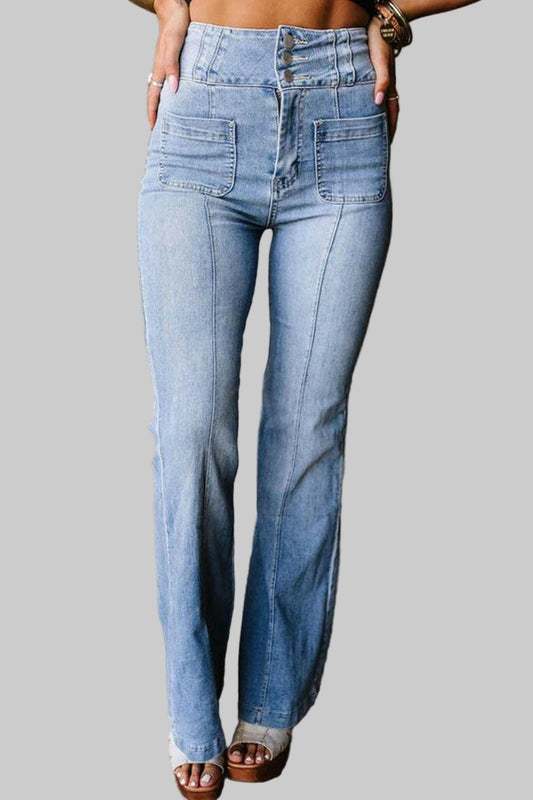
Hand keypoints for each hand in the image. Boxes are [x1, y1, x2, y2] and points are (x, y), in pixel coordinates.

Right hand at [148, 0, 189, 128]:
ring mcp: (168, 64)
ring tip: (169, 119)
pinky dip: (173, 92)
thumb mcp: (175, 42)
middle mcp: (162, 68)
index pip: (154, 96)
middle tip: (160, 131)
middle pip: (157, 95)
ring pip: (164, 89)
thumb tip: (173, 89)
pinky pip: (172, 81)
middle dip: (157, 113)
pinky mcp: (175, 60)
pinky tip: (179, 96)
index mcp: (160, 68)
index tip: (153, 129)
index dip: (153, 112)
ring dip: (165, 104)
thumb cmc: (176, 22)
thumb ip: (173, 64)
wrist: (175, 5)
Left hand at [367, 16, 399, 142]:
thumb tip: (378, 102)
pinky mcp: (371, 76)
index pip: (391, 117)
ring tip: (364, 136)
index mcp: (389, 88)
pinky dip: (366, 108)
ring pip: (377, 108)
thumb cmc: (379, 41)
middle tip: (373, 149)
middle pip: (385, 116)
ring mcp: (379, 83)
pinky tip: (357, 113)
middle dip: (380, 132)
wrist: (379, 22)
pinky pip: (370, 97)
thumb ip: (381, 81)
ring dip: (373, 122)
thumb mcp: (380, 62)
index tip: (383, 149)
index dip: (388, 133)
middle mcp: (385, 88)